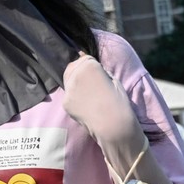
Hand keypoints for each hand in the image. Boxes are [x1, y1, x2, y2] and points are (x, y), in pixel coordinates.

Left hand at [61, 54, 144, 174]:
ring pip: (68, 80)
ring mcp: (68, 89)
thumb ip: (99, 72)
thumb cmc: (118, 101)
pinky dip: (74, 96)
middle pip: (73, 66)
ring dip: (75, 82)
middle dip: (79, 70)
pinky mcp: (65, 103)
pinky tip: (84, 103)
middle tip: (89, 81)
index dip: (91, 65)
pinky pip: (68, 94)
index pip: (85, 58)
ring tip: (87, 92)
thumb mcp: (113, 79)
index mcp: (89, 66)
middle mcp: (75, 75)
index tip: (97, 72)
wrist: (113, 124)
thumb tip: (92, 70)